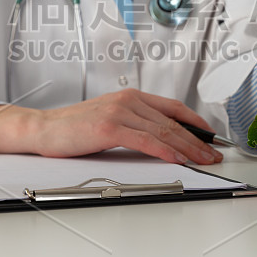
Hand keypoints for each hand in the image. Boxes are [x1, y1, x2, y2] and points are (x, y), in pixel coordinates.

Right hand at [0, 88, 223, 164]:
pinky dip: (165, 150)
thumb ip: (135, 125)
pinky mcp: (110, 127)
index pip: (173, 107)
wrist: (43, 129)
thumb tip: (162, 140)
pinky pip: (145, 140)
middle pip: (172, 121)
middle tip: (214, 152)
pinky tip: (178, 158)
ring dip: (188, 147)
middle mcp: (129, 100)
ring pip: (163, 131)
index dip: (195, 122)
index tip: (210, 136)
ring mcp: (120, 111)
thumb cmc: (74, 129)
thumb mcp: (110, 120)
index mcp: (131, 96)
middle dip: (197, 139)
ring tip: (203, 159)